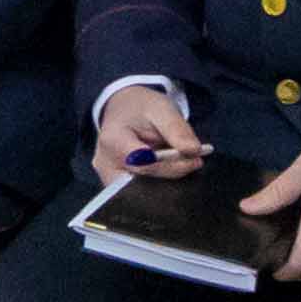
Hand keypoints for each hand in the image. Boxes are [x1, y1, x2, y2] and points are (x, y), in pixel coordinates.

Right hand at [92, 80, 206, 183]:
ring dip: (165, 182)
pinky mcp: (114, 186)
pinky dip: (157, 184)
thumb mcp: (161, 108)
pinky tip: (166, 170)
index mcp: (112, 140)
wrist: (123, 111)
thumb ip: (177, 129)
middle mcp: (105, 163)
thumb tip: (194, 151)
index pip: (145, 164)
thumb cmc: (141, 109)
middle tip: (192, 162)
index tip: (196, 159)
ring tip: (177, 162)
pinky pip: (139, 193)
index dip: (173, 165)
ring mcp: (108, 178)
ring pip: (142, 192)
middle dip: (171, 175)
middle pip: (143, 183)